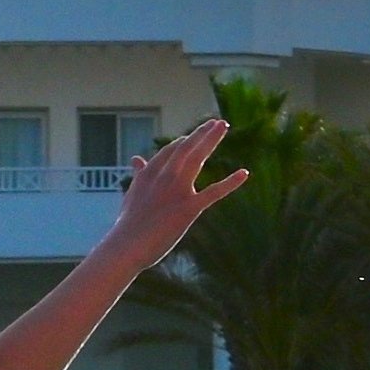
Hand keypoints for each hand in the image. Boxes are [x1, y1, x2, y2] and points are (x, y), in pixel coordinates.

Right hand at [107, 118, 245, 264]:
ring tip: (223, 126)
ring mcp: (177, 190)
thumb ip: (139, 175)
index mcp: (150, 174)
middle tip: (217, 122)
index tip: (195, 135)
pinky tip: (244, 173)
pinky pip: (214, 192)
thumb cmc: (127, 226)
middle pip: (185, 147)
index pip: (170, 151)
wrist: (126, 246)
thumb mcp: (132, 194)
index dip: (185, 142)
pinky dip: (230, 182)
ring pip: (197, 158)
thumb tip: (136, 158)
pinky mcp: (189, 208)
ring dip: (211, 140)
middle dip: (202, 133)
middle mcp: (164, 176)